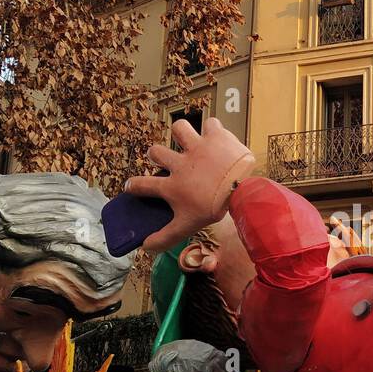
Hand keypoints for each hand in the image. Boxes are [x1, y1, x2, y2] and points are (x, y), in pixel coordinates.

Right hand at [123, 118, 254, 253]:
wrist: (242, 190)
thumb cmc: (213, 209)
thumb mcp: (187, 226)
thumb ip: (165, 237)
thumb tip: (146, 248)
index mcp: (172, 185)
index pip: (143, 185)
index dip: (134, 186)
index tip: (131, 186)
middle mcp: (180, 163)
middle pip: (156, 152)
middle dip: (155, 155)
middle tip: (164, 160)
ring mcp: (197, 147)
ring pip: (179, 128)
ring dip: (181, 133)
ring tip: (188, 141)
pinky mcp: (215, 137)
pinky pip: (211, 124)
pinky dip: (213, 130)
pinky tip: (216, 138)